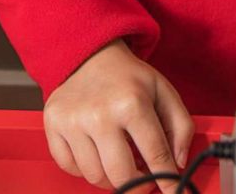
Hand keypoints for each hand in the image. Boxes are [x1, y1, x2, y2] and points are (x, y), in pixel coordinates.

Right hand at [43, 38, 194, 191]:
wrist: (92, 56)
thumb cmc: (129, 78)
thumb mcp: (164, 92)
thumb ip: (181, 126)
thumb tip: (178, 163)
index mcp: (132, 103)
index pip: (155, 156)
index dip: (167, 179)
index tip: (173, 192)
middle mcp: (99, 114)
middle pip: (121, 176)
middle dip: (138, 184)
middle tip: (144, 178)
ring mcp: (73, 121)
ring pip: (95, 176)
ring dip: (111, 176)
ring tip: (120, 157)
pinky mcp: (53, 125)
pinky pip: (70, 168)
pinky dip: (85, 167)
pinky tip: (96, 150)